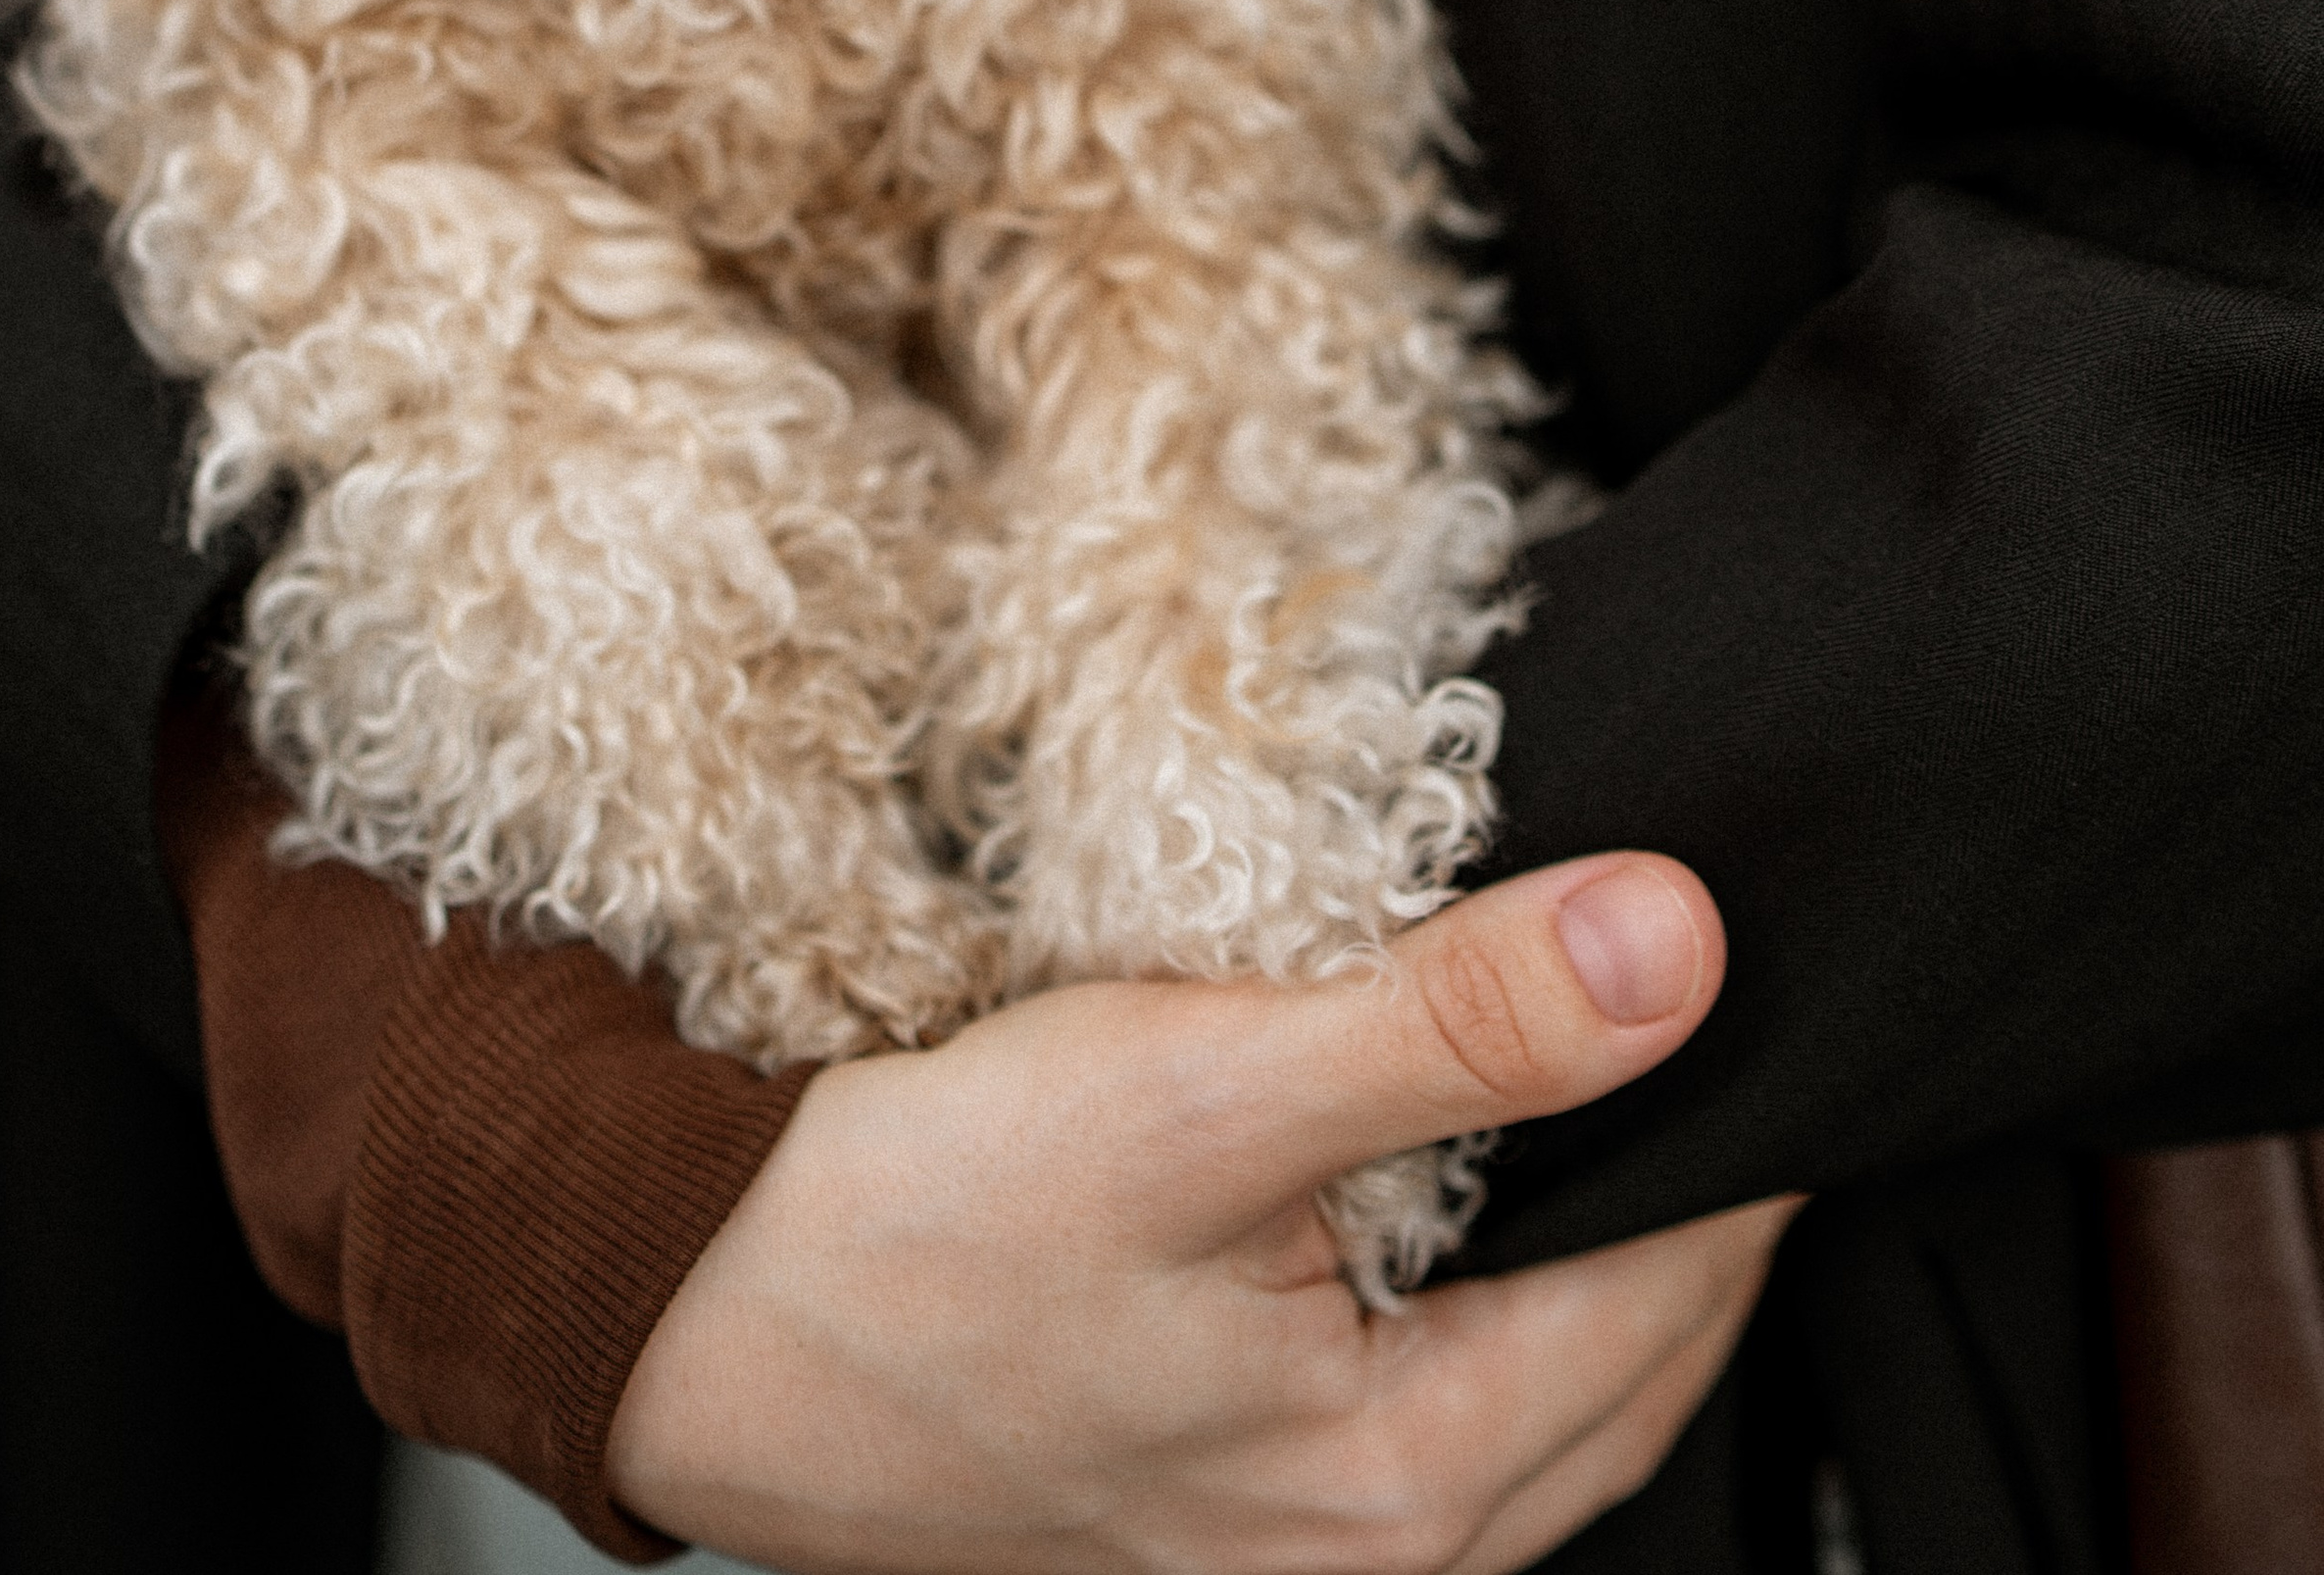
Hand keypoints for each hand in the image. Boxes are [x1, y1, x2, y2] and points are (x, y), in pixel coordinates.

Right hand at [610, 853, 1798, 1574]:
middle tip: (1716, 1039)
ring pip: (1527, 1390)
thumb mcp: (1203, 1084)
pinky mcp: (1209, 1494)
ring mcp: (1283, 1540)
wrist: (681, 1311)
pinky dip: (1468, 1294)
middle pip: (1625, 1363)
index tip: (1780, 1004)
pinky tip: (1429, 1194)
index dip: (1744, 1135)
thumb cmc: (910, 1231)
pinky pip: (1415, 1402)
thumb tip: (1675, 947)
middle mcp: (1362, 1552)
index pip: (1682, 1293)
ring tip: (1604, 1097)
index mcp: (1400, 1483)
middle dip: (1690, 1206)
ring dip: (1583, 1255)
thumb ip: (1454, 1022)